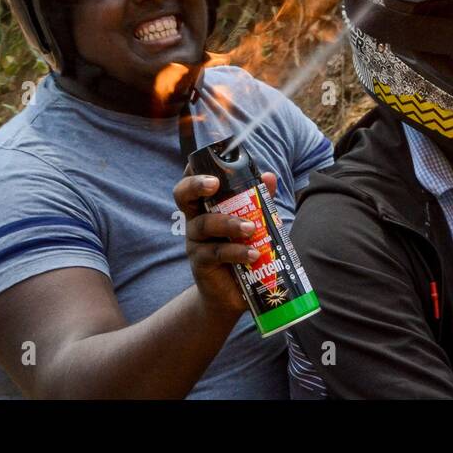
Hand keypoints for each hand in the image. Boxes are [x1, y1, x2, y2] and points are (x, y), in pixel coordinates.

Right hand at [173, 171, 277, 319]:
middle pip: (183, 196)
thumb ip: (260, 200)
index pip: (193, 182)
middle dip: (196, 185)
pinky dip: (236, 252)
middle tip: (214, 184)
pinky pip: (215, 253)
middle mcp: (196, 220)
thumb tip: (269, 176)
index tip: (206, 157)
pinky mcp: (201, 264)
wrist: (233, 294)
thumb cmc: (242, 251)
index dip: (195, 169)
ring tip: (251, 228)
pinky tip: (253, 254)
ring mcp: (196, 242)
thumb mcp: (253, 224)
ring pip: (204, 224)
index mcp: (207, 207)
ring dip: (228, 223)